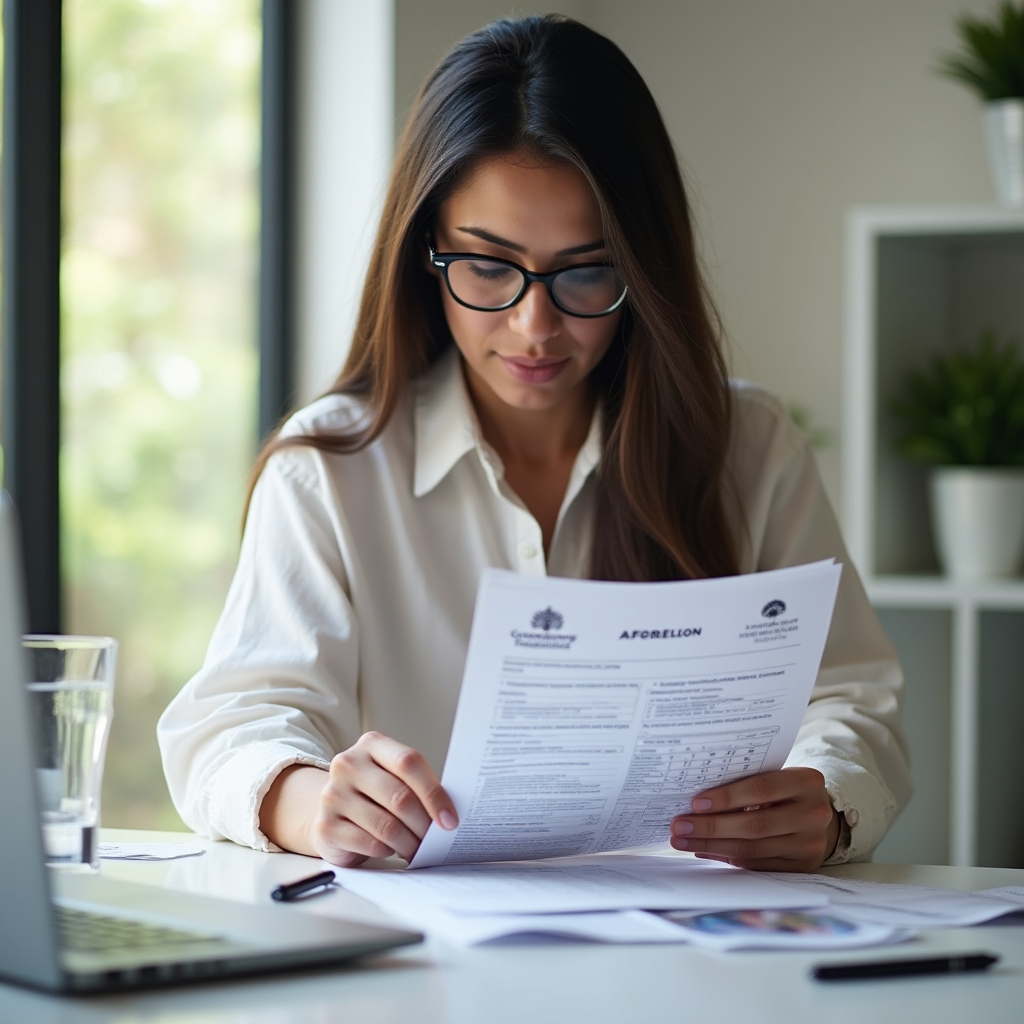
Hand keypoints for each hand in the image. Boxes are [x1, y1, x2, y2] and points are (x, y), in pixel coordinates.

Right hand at [311, 731, 457, 866]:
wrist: (332, 810)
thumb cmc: (375, 793)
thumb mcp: (394, 778)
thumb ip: (417, 786)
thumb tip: (449, 816)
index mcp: (371, 744)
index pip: (409, 762)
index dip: (434, 793)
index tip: (450, 819)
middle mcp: (348, 764)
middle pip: (400, 796)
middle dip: (424, 824)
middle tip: (437, 840)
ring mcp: (333, 794)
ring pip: (386, 825)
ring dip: (409, 843)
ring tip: (418, 849)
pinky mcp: (325, 826)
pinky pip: (369, 843)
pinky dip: (387, 850)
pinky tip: (390, 848)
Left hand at [669, 767, 838, 871]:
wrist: (818, 813)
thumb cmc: (785, 789)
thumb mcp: (775, 776)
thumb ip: (746, 783)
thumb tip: (697, 802)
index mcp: (807, 781)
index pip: (760, 789)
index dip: (726, 797)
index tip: (695, 803)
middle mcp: (814, 813)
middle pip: (755, 825)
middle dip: (711, 827)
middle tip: (679, 827)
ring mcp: (811, 843)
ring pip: (753, 849)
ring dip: (712, 845)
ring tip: (683, 841)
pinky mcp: (802, 866)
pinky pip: (757, 865)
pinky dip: (726, 857)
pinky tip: (704, 849)